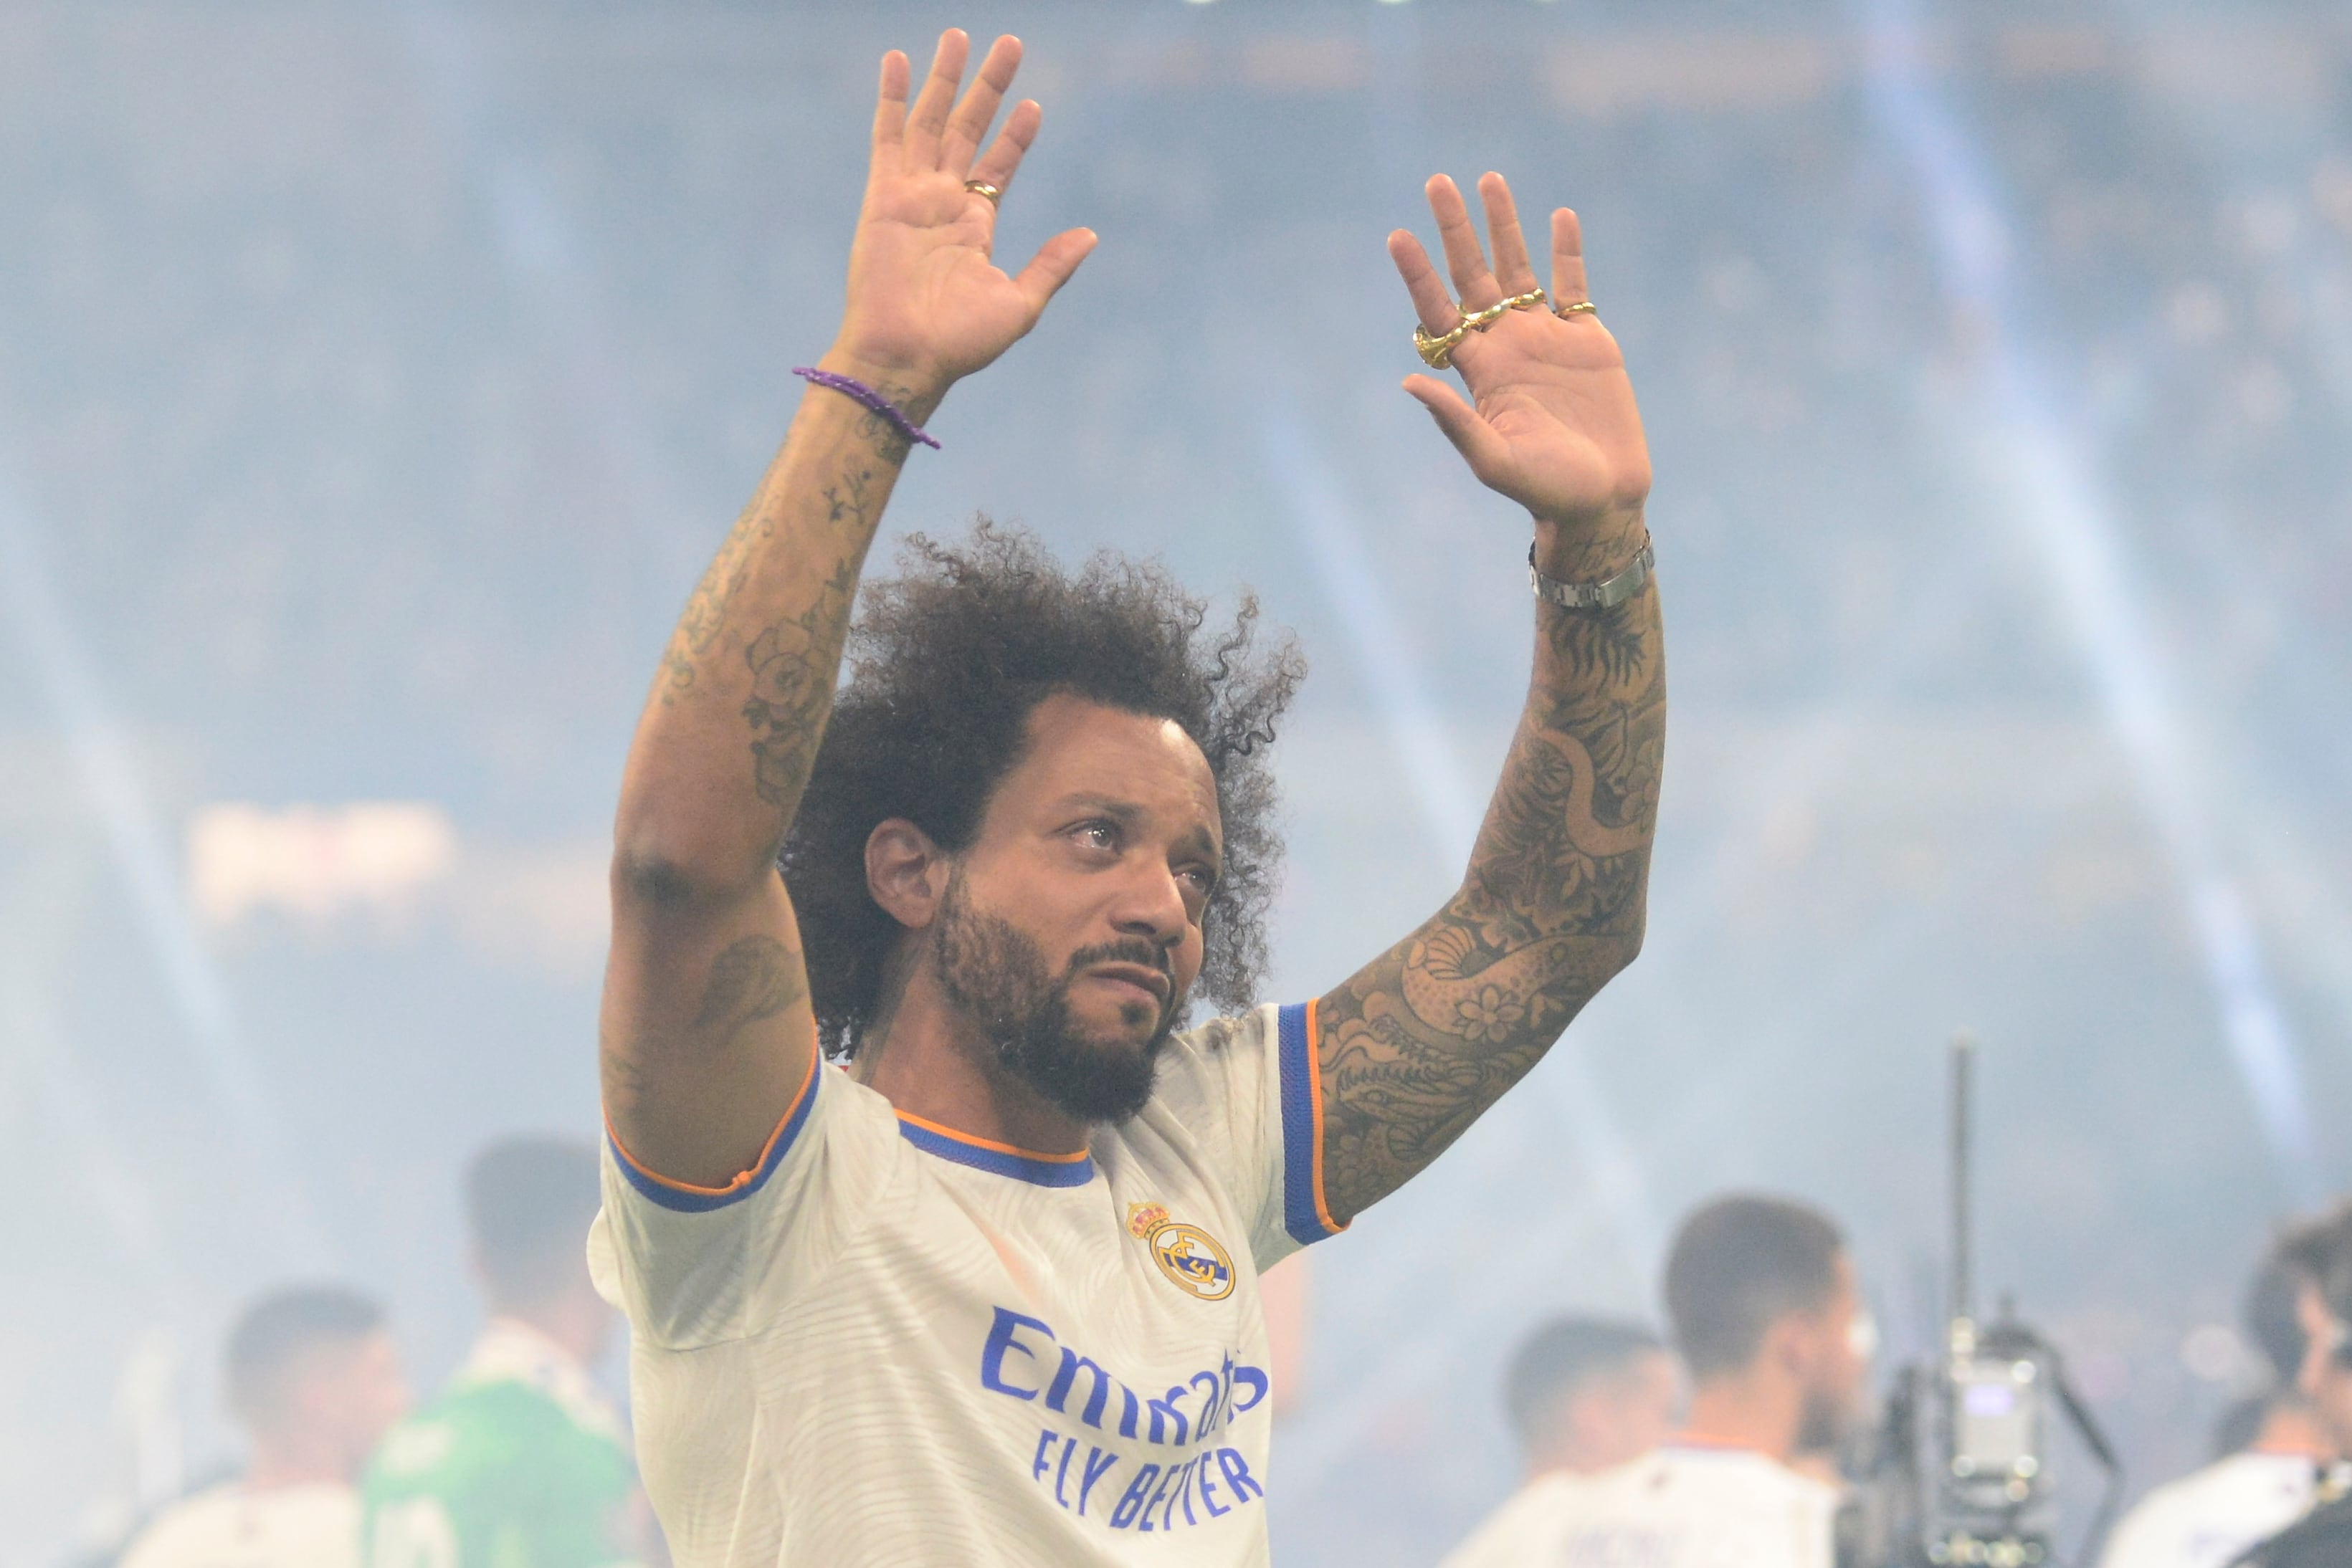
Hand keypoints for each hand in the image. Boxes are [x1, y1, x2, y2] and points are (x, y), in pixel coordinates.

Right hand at [831, 32, 1096, 401]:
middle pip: (969, 130)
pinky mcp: (884, 196)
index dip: (1016, 136)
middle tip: (1009, 44)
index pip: (998, 166)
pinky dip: (893, 98)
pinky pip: (888, 136)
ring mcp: (913, 196)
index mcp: (975, 226)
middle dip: (989, 87)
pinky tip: (899, 61)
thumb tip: (1090, 235)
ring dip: (946, 79)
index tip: (1034, 105)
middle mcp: (944, 204)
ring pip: (933, 122)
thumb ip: (1051, 265)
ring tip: (959, 35)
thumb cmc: (960, 343)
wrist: (907, 357)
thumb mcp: (1020, 304)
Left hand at [1390, 173, 1651, 558]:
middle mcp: (1506, 344)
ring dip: (1504, 226)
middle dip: (1455, 229)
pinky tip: (1559, 216)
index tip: (1397, 235)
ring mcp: (1546, 338)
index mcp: (1479, 369)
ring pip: (1519, 268)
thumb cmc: (1543, 489)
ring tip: (1489, 179)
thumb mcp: (1493, 459)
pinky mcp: (1588, 339)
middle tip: (1436, 181)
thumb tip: (1406, 384)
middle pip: (1473, 274)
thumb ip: (1453, 422)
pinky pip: (1574, 285)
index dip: (1418, 274)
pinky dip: (1568, 250)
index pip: (1439, 311)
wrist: (1602, 498)